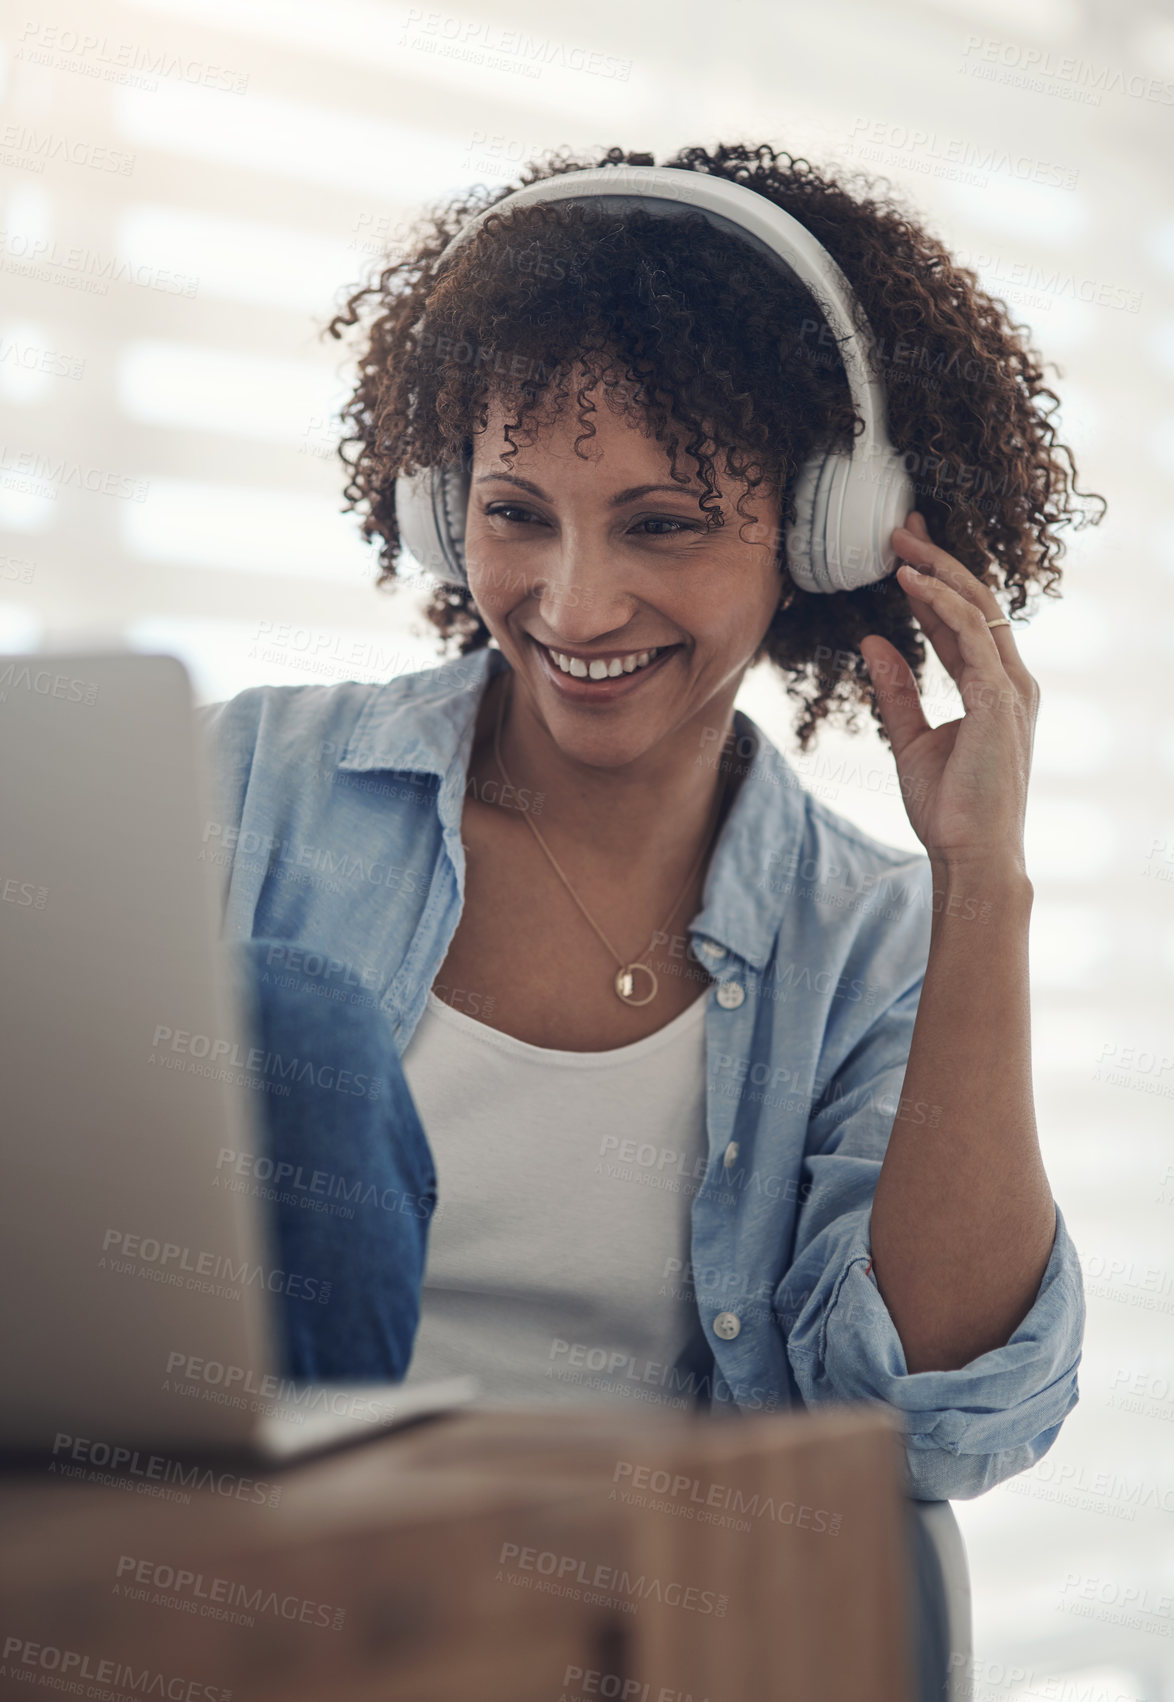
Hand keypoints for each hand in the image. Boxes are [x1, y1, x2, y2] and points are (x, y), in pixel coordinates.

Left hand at [859, 511, 1039, 872]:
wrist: (972, 855)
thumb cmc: (949, 809)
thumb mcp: (911, 740)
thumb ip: (896, 692)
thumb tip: (872, 643)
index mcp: (994, 689)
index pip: (963, 621)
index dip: (933, 584)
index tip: (902, 554)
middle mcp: (1010, 682)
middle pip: (975, 602)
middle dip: (938, 559)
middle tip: (900, 526)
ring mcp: (1010, 689)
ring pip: (977, 607)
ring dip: (937, 569)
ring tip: (897, 541)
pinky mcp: (999, 700)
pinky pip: (970, 636)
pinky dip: (941, 603)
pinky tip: (909, 583)